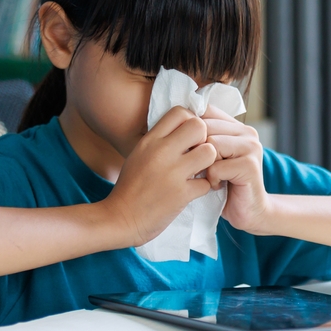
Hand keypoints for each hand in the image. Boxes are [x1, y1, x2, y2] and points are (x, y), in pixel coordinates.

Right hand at [102, 106, 216, 247]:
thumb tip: (184, 127)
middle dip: (205, 139)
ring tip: (202, 171)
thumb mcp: (139, 154)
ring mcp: (172, 173)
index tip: (191, 137)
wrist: (120, 218)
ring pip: (209, 152)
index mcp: (150, 140)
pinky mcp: (181, 194)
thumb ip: (160, 140)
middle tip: (199, 153)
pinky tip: (197, 190)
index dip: (192, 121)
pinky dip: (206, 188)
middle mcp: (161, 152)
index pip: (180, 112)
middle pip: (199, 126)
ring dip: (210, 163)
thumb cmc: (131, 186)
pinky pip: (208, 182)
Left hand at [202, 105, 271, 232]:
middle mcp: (247, 132)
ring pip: (211, 145)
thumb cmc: (224, 182)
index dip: (191, 129)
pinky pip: (216, 167)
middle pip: (206, 128)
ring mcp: (251, 148)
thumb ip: (203, 137)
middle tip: (201, 167)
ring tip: (210, 176)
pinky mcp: (250, 166)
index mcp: (237, 126)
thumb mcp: (212, 155)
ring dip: (204, 166)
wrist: (248, 211)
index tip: (190, 149)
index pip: (207, 111)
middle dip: (196, 150)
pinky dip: (211, 179)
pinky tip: (217, 185)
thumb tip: (175, 120)